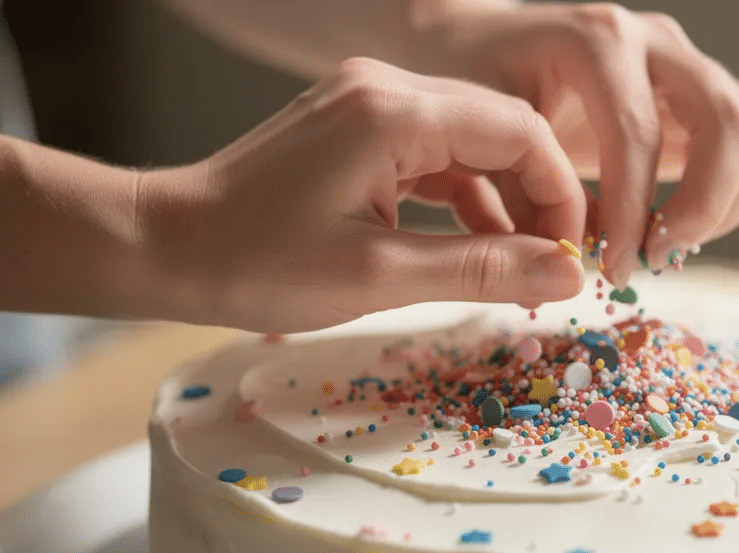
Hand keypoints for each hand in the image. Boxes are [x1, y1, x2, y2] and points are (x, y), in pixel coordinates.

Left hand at [140, 57, 586, 332]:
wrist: (165, 246)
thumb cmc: (258, 264)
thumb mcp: (381, 278)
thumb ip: (484, 270)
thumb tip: (570, 277)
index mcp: (394, 111)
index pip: (520, 129)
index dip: (562, 194)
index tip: (574, 257)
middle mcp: (386, 88)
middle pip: (503, 129)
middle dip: (539, 199)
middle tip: (555, 270)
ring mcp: (369, 102)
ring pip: (471, 143)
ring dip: (504, 203)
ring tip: (519, 271)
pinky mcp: (357, 127)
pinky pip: (435, 154)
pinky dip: (463, 199)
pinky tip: (475, 249)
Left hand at [415, 3, 738, 286]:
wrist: (471, 42)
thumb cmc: (463, 84)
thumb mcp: (474, 136)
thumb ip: (513, 204)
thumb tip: (556, 276)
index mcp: (595, 40)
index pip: (640, 133)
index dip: (634, 213)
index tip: (614, 270)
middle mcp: (654, 42)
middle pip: (731, 121)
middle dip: (706, 205)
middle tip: (657, 259)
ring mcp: (684, 63)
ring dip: (726, 204)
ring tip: (666, 247)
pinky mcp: (696, 94)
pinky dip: (727, 199)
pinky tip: (672, 230)